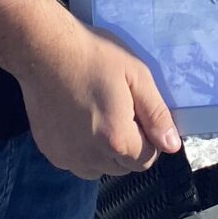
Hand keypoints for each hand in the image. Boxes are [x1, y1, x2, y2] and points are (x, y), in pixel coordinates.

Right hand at [15, 11, 181, 177]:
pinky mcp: (50, 152)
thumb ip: (156, 114)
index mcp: (116, 139)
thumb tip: (172, 146)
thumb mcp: (136, 76)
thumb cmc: (94, 56)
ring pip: (100, 168)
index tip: (137, 112)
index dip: (148, 137)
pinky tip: (78, 120)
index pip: (147, 159)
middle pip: (124, 167)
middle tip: (118, 110)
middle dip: (128, 145)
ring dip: (106, 152)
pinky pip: (77, 162)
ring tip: (98, 116)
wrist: (44, 49)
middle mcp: (90, 157)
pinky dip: (83, 149)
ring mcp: (66, 157)